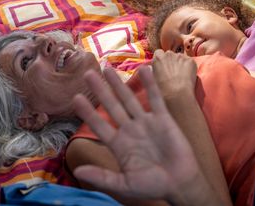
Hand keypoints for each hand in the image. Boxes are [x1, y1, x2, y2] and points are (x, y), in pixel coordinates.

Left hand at [72, 66, 212, 204]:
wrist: (179, 182)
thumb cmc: (152, 185)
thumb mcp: (124, 184)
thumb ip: (102, 177)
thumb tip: (77, 172)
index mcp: (118, 144)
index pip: (99, 124)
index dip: (87, 112)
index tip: (75, 98)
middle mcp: (130, 129)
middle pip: (111, 106)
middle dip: (100, 90)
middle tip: (87, 74)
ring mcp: (146, 122)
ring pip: (129, 98)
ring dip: (119, 84)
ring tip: (107, 68)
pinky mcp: (163, 118)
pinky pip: (155, 98)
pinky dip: (150, 84)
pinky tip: (144, 69)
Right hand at [152, 50, 196, 98]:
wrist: (177, 94)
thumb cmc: (162, 89)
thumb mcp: (153, 77)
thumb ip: (154, 69)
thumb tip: (155, 68)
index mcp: (158, 57)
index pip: (159, 53)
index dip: (162, 60)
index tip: (163, 67)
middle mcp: (169, 53)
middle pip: (170, 55)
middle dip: (171, 61)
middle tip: (173, 72)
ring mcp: (181, 56)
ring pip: (180, 58)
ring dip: (180, 64)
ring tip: (181, 76)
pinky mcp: (190, 60)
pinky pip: (189, 61)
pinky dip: (189, 67)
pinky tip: (188, 76)